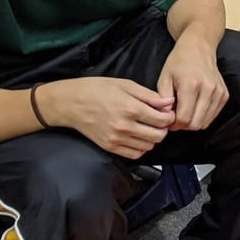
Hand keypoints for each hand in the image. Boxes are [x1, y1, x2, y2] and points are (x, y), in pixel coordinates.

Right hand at [42, 78, 175, 159]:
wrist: (70, 103)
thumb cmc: (96, 89)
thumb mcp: (125, 85)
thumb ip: (149, 95)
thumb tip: (169, 102)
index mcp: (130, 108)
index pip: (163, 120)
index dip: (169, 117)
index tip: (166, 113)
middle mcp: (124, 126)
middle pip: (158, 136)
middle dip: (163, 128)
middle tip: (158, 121)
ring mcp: (116, 139)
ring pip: (148, 146)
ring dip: (152, 138)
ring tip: (146, 127)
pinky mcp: (109, 147)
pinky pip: (135, 154)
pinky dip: (141, 147)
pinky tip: (137, 137)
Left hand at [158, 36, 228, 130]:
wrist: (198, 48)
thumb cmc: (178, 62)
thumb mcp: (164, 78)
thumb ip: (163, 100)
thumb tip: (167, 119)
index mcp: (191, 85)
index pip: (184, 119)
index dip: (174, 124)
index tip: (168, 120)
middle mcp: (208, 89)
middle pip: (196, 124)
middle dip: (184, 125)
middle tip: (176, 117)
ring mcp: (219, 93)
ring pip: (206, 123)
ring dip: (194, 122)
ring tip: (185, 112)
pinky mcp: (224, 95)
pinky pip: (213, 116)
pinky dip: (203, 117)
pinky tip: (195, 107)